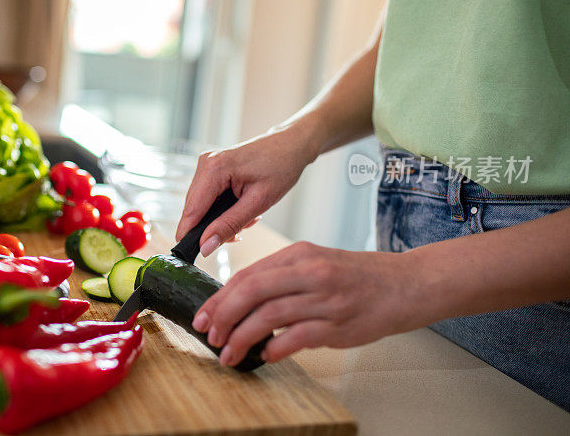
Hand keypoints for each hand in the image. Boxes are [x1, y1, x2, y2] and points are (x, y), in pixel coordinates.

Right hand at [176, 126, 317, 255]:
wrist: (290, 145)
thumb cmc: (281, 167)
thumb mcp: (258, 202)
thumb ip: (229, 225)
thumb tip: (205, 246)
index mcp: (214, 169)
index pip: (191, 211)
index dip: (189, 236)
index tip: (193, 256)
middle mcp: (205, 164)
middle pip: (194, 210)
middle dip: (214, 227)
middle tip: (241, 231)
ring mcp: (207, 165)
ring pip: (201, 206)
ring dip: (221, 218)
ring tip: (248, 217)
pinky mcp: (211, 169)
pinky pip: (208, 198)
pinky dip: (223, 209)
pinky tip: (242, 208)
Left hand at [191, 241, 425, 365]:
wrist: (405, 284)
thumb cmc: (357, 276)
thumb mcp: (317, 262)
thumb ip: (282, 277)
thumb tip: (242, 302)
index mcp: (299, 254)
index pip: (248, 275)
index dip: (220, 297)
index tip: (204, 316)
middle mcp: (310, 272)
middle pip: (252, 291)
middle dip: (223, 316)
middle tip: (210, 335)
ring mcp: (325, 298)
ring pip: (269, 316)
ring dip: (242, 338)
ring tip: (230, 354)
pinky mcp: (338, 324)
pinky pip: (296, 338)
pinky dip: (275, 348)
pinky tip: (265, 355)